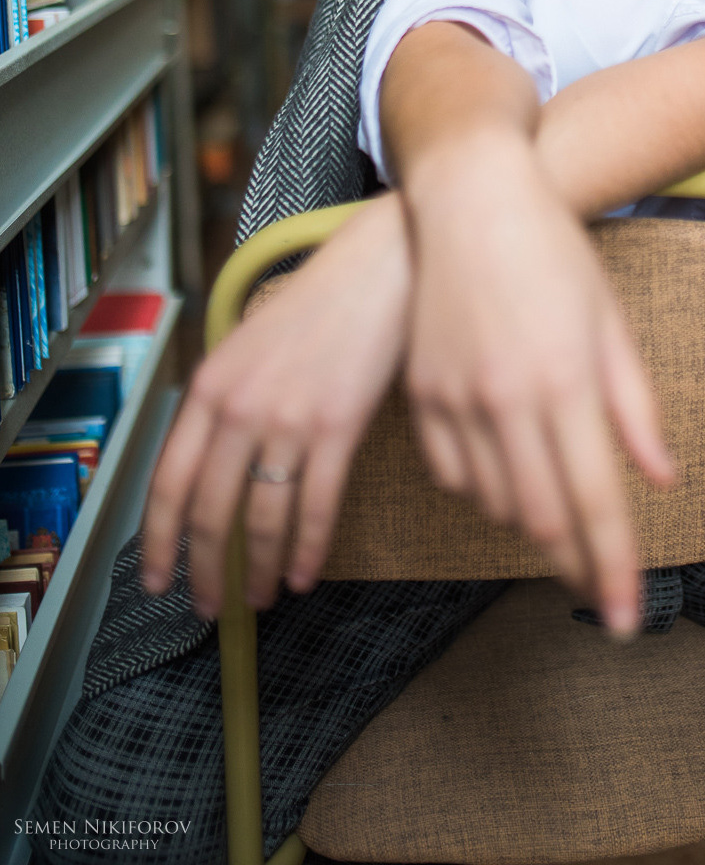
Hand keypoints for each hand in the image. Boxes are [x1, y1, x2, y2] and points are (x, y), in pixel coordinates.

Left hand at [140, 192, 410, 618]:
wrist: (379, 268)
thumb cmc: (321, 303)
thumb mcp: (250, 342)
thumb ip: (226, 399)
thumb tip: (213, 465)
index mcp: (210, 385)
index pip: (168, 480)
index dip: (158, 540)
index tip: (157, 578)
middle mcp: (240, 406)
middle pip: (209, 511)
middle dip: (204, 570)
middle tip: (205, 605)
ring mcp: (288, 419)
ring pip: (261, 518)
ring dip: (258, 569)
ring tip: (261, 598)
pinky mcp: (337, 427)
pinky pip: (316, 507)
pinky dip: (309, 549)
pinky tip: (306, 574)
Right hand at [404, 135, 675, 634]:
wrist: (471, 198)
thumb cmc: (554, 252)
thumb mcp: (611, 321)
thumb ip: (636, 407)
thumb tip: (663, 479)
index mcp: (566, 381)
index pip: (596, 501)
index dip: (613, 569)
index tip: (628, 619)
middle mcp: (508, 398)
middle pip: (543, 517)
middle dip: (574, 564)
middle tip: (599, 587)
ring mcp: (457, 398)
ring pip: (495, 503)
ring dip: (532, 527)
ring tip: (560, 528)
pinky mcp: (422, 393)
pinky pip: (453, 474)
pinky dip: (484, 493)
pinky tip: (507, 482)